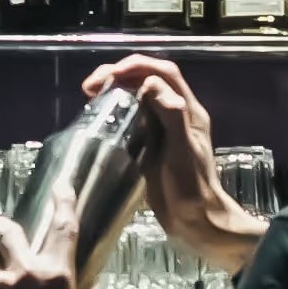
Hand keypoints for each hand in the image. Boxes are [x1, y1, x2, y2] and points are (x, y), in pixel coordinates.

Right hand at [82, 55, 267, 274]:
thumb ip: (171, 115)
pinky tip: (102, 119)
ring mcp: (165, 130)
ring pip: (140, 97)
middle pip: (149, 79)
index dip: (136, 66)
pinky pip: (135, 118)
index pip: (164, 72)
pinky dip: (117, 111)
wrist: (197, 222)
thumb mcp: (182, 150)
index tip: (109, 76)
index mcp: (188, 111)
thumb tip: (149, 84)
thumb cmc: (192, 189)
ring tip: (91, 96)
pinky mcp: (154, 146)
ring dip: (116, 90)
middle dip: (120, 74)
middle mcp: (178, 115)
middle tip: (90, 87)